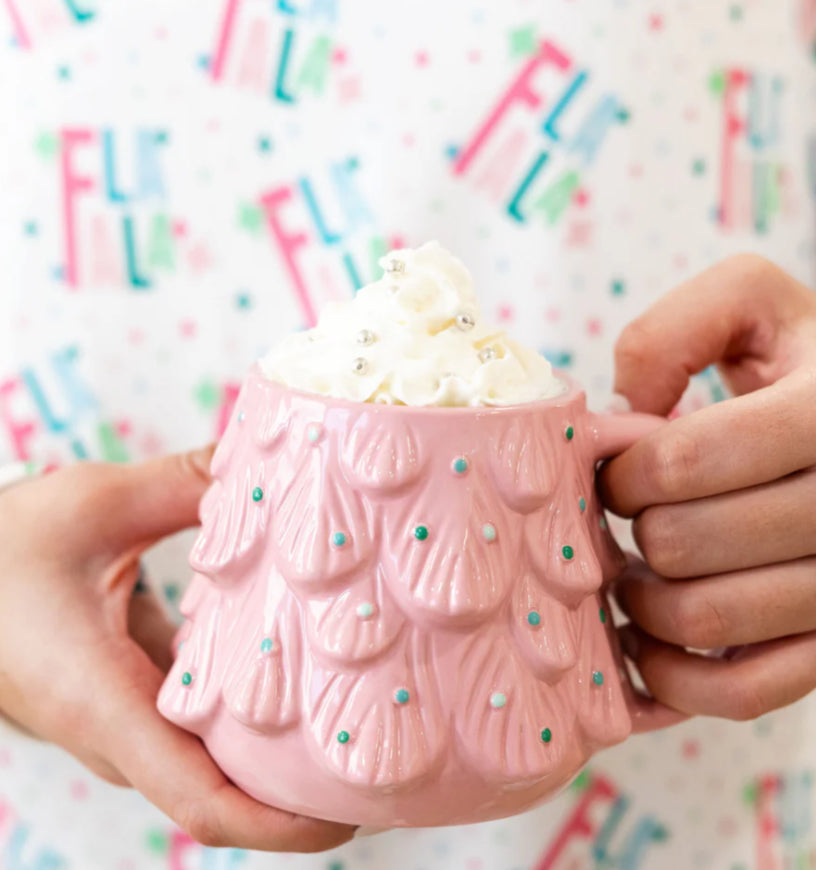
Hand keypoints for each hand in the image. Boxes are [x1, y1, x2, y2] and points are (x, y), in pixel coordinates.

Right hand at [0, 449, 353, 851]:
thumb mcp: (93, 504)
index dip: (283, 824)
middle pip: (230, 792)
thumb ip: (183, 482)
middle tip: (392, 755)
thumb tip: (266, 460)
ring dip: (289, 752)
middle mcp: (121, 732)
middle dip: (308, 789)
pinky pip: (205, 724)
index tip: (352, 817)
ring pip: (220, 760)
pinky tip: (308, 667)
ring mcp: (129, 721)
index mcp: (104, 703)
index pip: (203, 802)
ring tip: (370, 715)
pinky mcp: (136, 698)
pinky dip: (257, 711)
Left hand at [600, 254, 815, 720]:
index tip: (615, 470)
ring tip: (632, 568)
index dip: (623, 471)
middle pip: (684, 543)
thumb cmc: (796, 361)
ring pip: (708, 619)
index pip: (684, 460)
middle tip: (620, 518)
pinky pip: (744, 691)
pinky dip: (675, 676)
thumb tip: (626, 416)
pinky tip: (646, 637)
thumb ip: (677, 331)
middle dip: (628, 530)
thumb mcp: (751, 304)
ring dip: (641, 599)